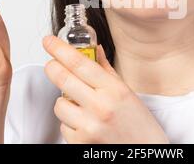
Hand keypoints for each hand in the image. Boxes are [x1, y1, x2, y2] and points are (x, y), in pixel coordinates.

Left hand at [42, 36, 169, 143]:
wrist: (144, 154)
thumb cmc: (140, 126)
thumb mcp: (128, 94)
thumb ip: (107, 72)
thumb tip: (94, 51)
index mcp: (115, 90)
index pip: (80, 63)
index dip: (59, 49)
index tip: (49, 41)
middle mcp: (101, 106)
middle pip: (62, 78)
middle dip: (52, 67)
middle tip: (52, 64)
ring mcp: (89, 126)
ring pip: (59, 104)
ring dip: (64, 101)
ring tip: (79, 106)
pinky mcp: (80, 143)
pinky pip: (63, 126)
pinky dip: (69, 123)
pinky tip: (84, 124)